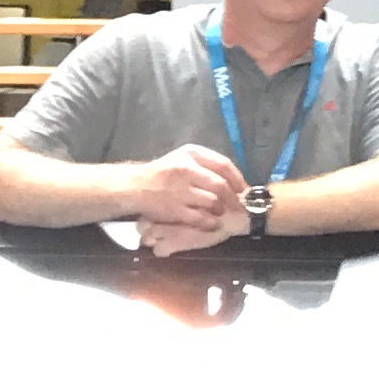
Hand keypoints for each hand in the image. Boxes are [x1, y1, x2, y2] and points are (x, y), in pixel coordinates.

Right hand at [132, 144, 247, 253]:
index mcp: (191, 154)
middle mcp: (186, 169)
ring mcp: (180, 190)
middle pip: (221, 185)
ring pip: (213, 201)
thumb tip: (232, 176)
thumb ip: (204, 163)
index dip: (237, 178)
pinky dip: (211, 223)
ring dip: (221, 209)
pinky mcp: (175, 209)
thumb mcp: (182, 157)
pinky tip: (213, 223)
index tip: (243, 189)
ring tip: (222, 212)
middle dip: (233, 198)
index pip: (223, 165)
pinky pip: (201, 218)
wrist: (135, 187)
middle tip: (238, 205)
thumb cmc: (162, 172)